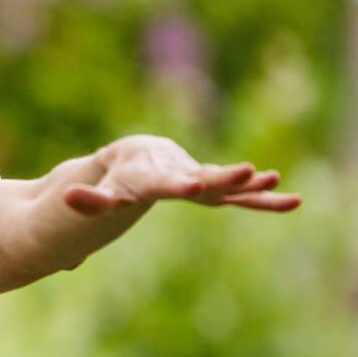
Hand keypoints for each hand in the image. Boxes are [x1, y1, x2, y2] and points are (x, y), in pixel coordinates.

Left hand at [63, 135, 300, 215]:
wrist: (137, 155)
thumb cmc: (116, 178)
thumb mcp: (102, 192)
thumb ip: (89, 200)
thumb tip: (65, 200)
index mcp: (151, 175)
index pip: (163, 182)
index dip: (177, 184)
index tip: (193, 185)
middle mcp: (179, 173)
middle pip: (203, 177)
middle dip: (223, 176)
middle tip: (246, 172)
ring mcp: (198, 178)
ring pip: (226, 184)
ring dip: (248, 183)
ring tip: (273, 178)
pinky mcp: (211, 186)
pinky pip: (239, 197)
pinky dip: (262, 200)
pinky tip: (292, 201)